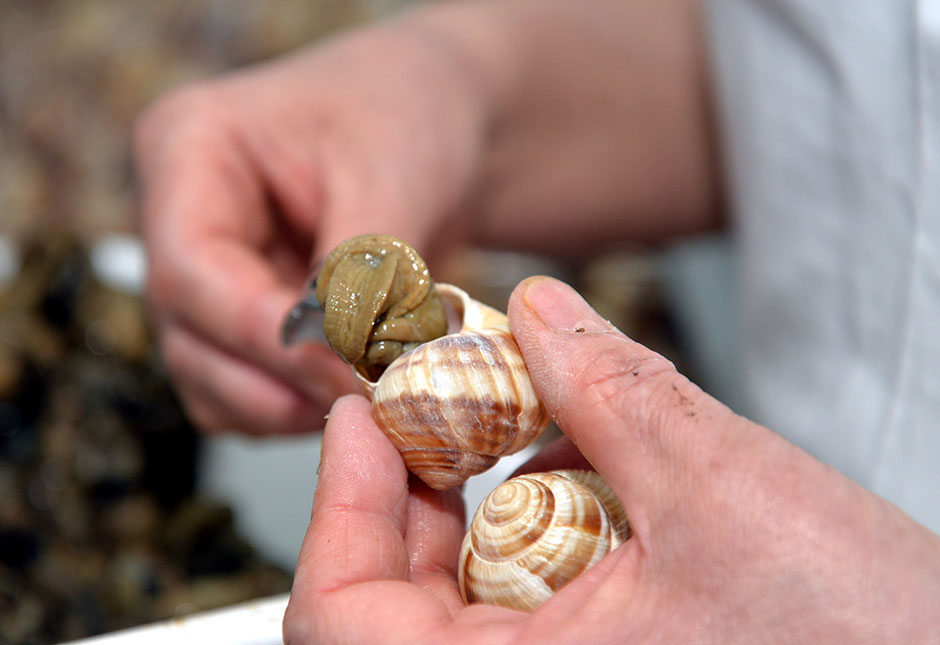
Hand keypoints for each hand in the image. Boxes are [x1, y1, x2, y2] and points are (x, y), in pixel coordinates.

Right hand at [133, 20, 487, 433]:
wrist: (440, 123)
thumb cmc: (409, 116)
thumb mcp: (393, 175)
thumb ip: (362, 272)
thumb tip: (350, 360)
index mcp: (188, 149)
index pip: (190, 269)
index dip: (262, 332)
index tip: (342, 368)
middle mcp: (179, 220)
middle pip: (189, 336)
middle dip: (280, 380)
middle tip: (367, 396)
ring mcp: (207, 278)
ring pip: (212, 381)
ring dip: (289, 404)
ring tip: (372, 391)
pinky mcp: (243, 321)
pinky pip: (248, 394)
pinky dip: (298, 405)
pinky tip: (356, 387)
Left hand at [284, 277, 939, 642]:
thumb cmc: (870, 643)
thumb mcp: (724, 492)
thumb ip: (610, 389)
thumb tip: (538, 312)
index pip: (342, 620)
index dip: (338, 503)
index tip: (362, 414)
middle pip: (389, 601)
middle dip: (413, 485)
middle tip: (444, 399)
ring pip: (453, 599)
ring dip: (474, 501)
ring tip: (526, 426)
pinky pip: (517, 608)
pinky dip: (528, 531)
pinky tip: (583, 477)